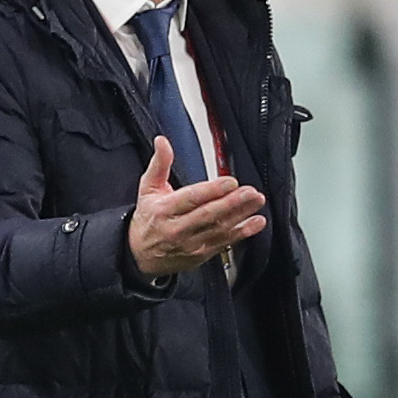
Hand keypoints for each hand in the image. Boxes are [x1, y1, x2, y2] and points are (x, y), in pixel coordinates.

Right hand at [128, 136, 265, 277]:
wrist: (140, 255)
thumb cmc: (148, 219)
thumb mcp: (148, 189)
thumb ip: (159, 164)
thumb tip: (162, 142)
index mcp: (164, 210)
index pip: (191, 198)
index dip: (212, 190)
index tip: (230, 181)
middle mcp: (178, 228)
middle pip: (208, 214)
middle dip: (232, 203)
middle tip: (251, 192)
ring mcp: (191, 244)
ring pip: (219, 229)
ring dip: (241, 215)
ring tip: (257, 203)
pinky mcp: (201, 254)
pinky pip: (224, 243)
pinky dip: (242, 233)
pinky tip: (255, 223)